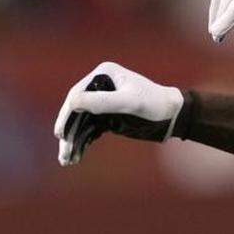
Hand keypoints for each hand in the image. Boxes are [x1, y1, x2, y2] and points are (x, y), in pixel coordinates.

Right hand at [54, 62, 184, 165]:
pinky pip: (89, 129)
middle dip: (68, 130)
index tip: (60, 133)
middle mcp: (100, 85)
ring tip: (66, 159)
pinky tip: (75, 156)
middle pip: (76, 109)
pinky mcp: (107, 115)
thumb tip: (73, 102)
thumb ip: (103, 101)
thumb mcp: (129, 102)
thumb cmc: (154, 103)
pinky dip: (82, 142)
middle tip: (62, 151)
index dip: (66, 114)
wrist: (172, 114)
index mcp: (104, 74)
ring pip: (80, 121)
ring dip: (72, 140)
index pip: (77, 94)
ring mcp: (103, 101)